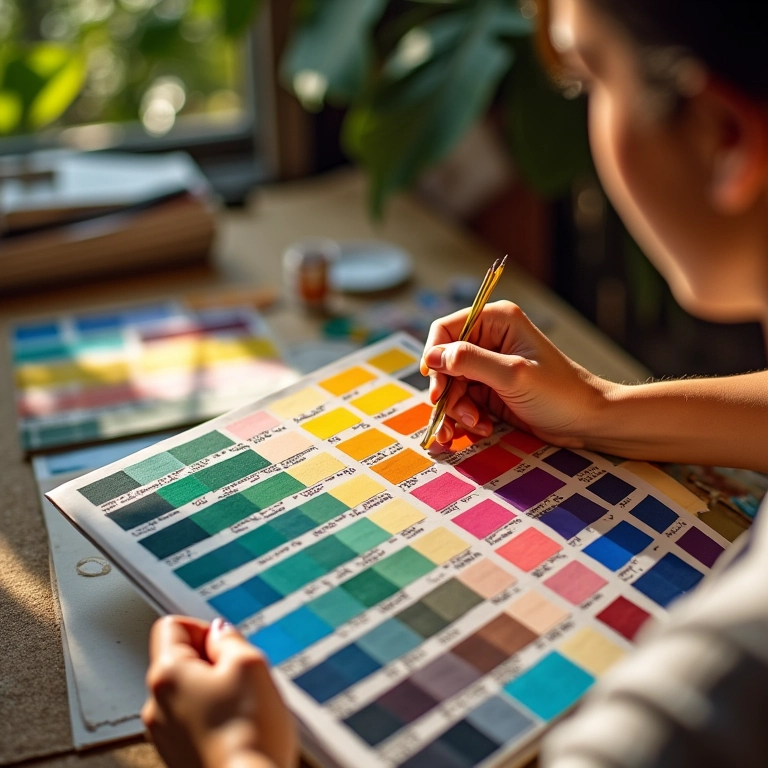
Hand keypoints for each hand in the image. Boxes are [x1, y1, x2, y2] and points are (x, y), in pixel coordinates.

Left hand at [142, 616, 297, 767]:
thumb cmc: (247, 734)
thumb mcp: (251, 664)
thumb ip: (230, 639)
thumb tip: (219, 633)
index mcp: (167, 675)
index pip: (172, 626)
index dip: (204, 628)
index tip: (226, 645)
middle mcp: (157, 705)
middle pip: (182, 661)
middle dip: (215, 663)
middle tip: (241, 678)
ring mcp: (166, 735)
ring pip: (191, 693)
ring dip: (218, 692)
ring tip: (244, 707)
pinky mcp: (180, 756)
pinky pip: (196, 721)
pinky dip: (217, 719)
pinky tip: (239, 729)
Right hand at [421, 300, 611, 446]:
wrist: (587, 422)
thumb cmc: (559, 392)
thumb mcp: (513, 375)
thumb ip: (470, 362)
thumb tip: (431, 357)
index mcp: (496, 321)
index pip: (445, 330)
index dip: (434, 357)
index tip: (436, 388)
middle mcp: (488, 339)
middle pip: (444, 363)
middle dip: (447, 393)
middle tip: (453, 418)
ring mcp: (488, 366)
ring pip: (450, 386)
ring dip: (456, 410)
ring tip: (476, 426)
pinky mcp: (489, 390)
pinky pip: (462, 401)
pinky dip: (466, 418)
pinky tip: (483, 428)